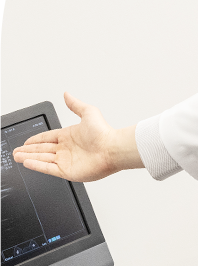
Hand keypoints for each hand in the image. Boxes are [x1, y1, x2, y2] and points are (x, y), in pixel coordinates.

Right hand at [12, 92, 142, 181]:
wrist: (113, 149)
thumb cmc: (104, 132)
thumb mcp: (88, 112)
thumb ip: (75, 104)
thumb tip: (67, 94)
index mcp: (69, 136)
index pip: (47, 138)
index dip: (35, 140)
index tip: (26, 141)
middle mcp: (67, 149)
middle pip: (42, 150)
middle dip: (28, 150)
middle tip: (16, 151)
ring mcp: (67, 161)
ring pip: (43, 159)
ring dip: (29, 158)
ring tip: (17, 157)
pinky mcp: (68, 171)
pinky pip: (49, 169)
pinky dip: (37, 166)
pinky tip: (27, 163)